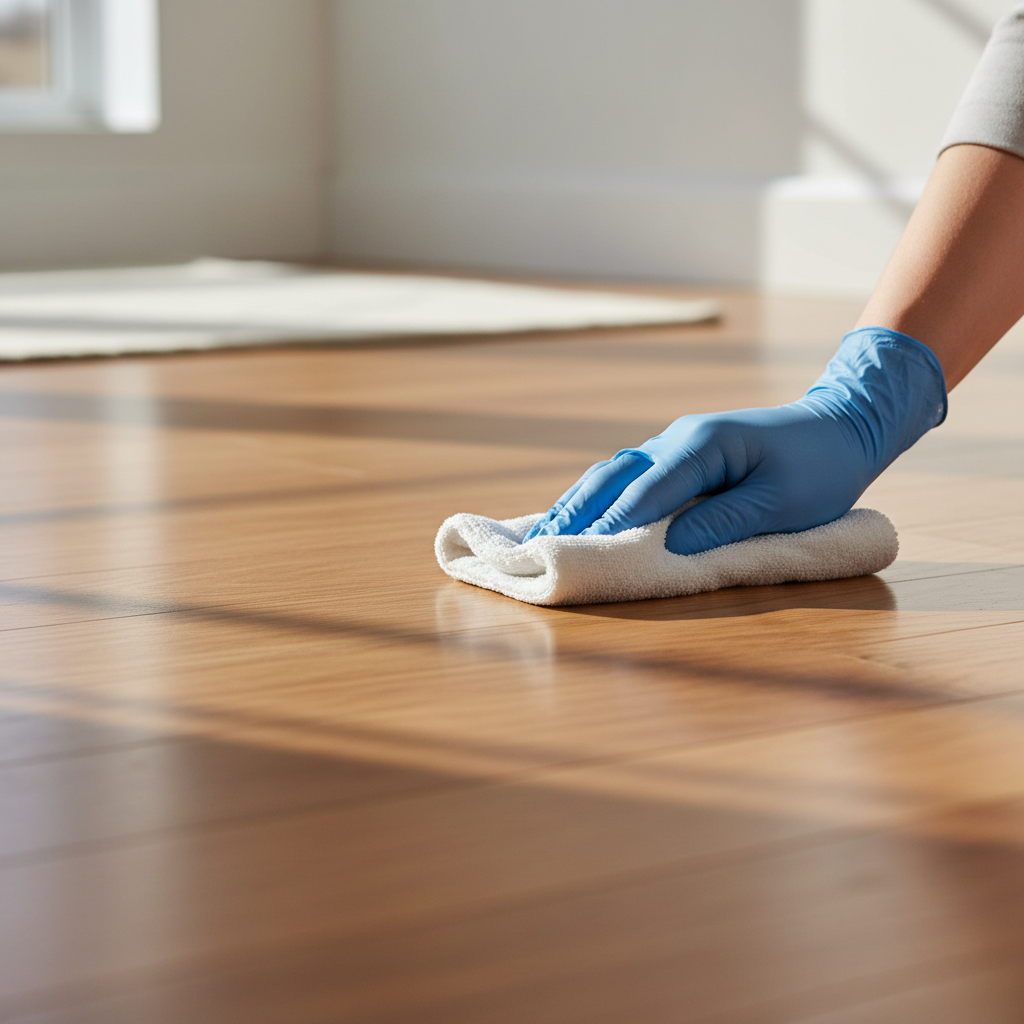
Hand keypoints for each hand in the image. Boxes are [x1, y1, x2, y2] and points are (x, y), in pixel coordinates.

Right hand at [524, 328, 946, 554]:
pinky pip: (630, 477)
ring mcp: (676, 445)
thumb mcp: (781, 502)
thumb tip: (669, 545)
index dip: (612, 521)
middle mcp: (679, 439)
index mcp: (703, 445)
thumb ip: (723, 522)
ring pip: (614, 473)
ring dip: (579, 503)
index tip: (580, 551)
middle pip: (614, 475)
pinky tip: (580, 516)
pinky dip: (600, 498)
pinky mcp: (681, 458)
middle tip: (539, 544)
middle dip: (576, 510)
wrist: (843, 426)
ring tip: (543, 534)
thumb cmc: (821, 467)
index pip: (646, 488)